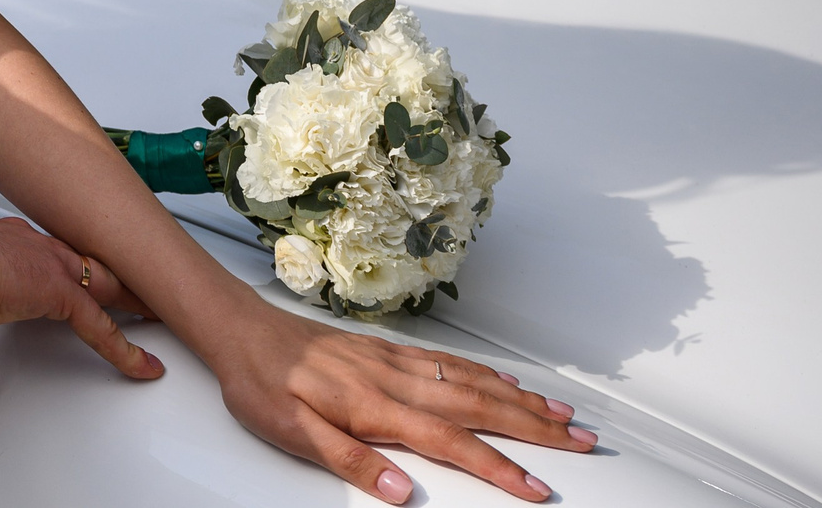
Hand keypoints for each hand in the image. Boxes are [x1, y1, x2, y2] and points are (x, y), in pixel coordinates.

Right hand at [0, 216, 162, 439]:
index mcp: (7, 249)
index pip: (49, 259)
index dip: (66, 272)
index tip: (73, 281)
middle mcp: (34, 250)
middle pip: (88, 263)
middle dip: (113, 276)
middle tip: (135, 288)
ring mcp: (51, 266)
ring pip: (106, 284)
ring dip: (133, 300)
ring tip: (158, 315)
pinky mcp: (60, 289)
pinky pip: (101, 325)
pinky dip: (125, 349)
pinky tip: (144, 366)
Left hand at [204, 299, 596, 502]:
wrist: (240, 331)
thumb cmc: (261, 385)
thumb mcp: (292, 434)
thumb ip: (350, 463)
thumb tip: (404, 493)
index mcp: (375, 408)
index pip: (451, 443)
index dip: (497, 468)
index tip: (536, 489)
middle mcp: (394, 380)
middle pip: (477, 406)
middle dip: (533, 428)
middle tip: (581, 441)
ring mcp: (393, 362)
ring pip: (469, 381)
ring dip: (519, 399)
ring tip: (562, 414)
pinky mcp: (386, 351)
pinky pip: (448, 362)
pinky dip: (485, 373)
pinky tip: (505, 381)